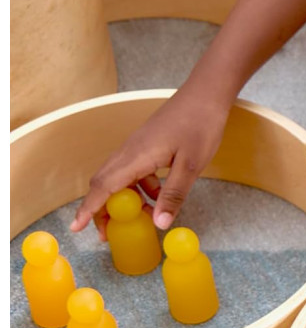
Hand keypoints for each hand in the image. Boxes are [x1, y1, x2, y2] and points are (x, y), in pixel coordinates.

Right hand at [70, 87, 229, 237]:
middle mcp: (129, 151)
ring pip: (119, 178)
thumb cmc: (200, 125)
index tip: (76, 227)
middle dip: (102, 210)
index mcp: (136, 156)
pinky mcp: (146, 144)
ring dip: (125, 200)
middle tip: (110, 233)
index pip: (103, 187)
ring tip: (143, 218)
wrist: (206, 94)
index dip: (89, 209)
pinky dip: (140, 187)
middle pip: (103, 184)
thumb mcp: (191, 166)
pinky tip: (159, 195)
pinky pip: (133, 170)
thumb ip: (174, 194)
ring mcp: (136, 146)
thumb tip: (159, 224)